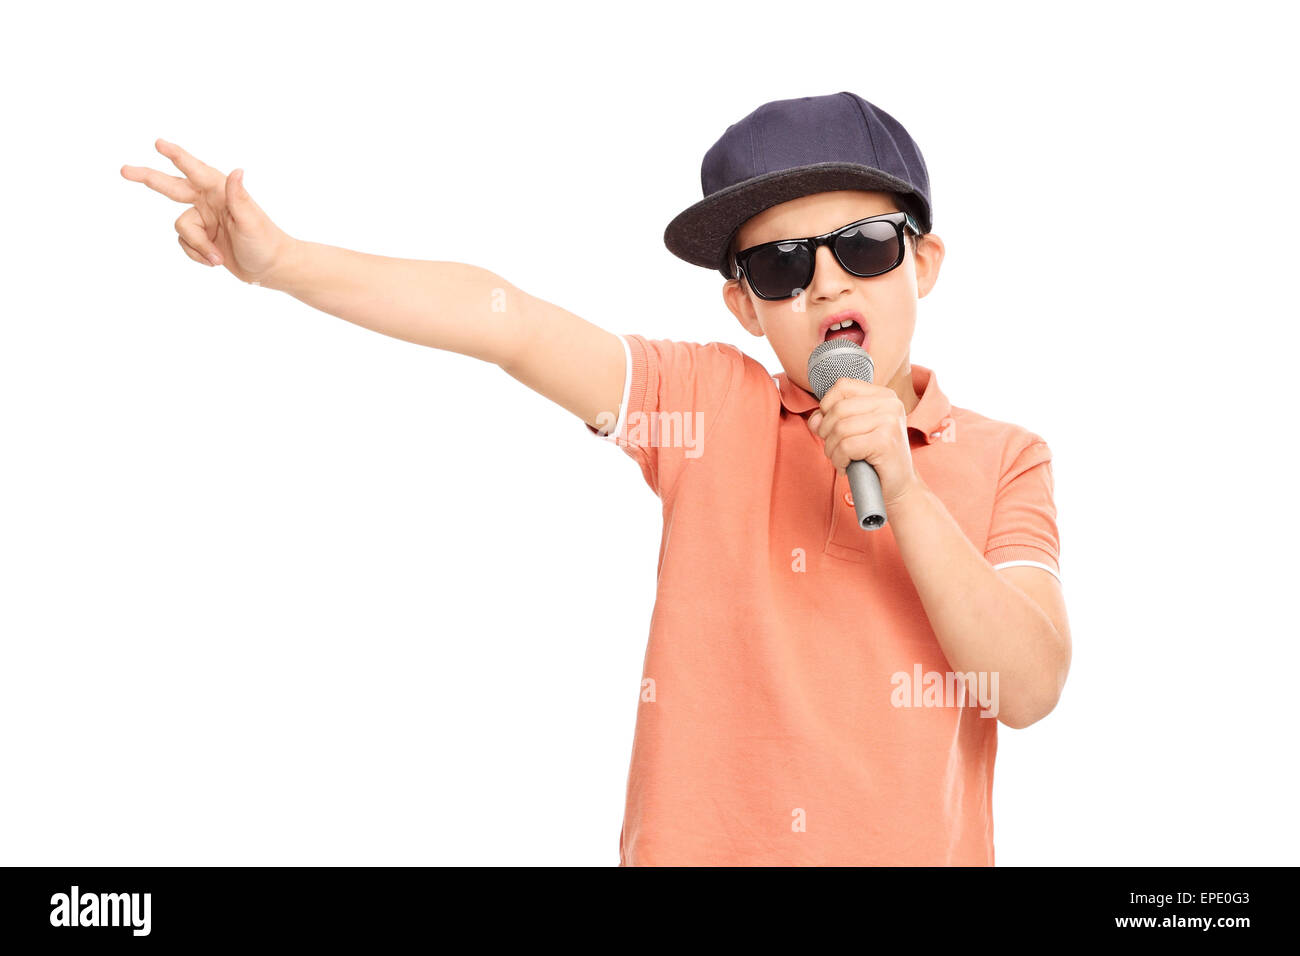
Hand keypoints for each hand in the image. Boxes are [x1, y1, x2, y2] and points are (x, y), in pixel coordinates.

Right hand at [120, 139, 295, 285]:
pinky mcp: (201, 236)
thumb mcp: (251, 222)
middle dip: (148, 178)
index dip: (176, 156)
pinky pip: (185, 244)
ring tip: (219, 258)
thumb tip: (237, 171)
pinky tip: (216, 260)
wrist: (270, 268)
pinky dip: (198, 254)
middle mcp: (209, 201)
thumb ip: (239, 197)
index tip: (158, 143)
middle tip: (124, 170)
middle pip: (171, 187)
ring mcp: (204, 219)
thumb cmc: (265, 243)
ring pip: (181, 228)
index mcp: (221, 191)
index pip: (195, 170)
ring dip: (197, 246)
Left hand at [807, 378, 920, 508]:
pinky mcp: (885, 442)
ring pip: (839, 429)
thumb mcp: (854, 431)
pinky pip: (846, 447)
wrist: (900, 486)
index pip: (842, 386)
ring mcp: (889, 422)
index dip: (827, 407)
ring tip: (842, 459)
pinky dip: (839, 460)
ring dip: (832, 450)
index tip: (832, 427)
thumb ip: (831, 419)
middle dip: (827, 433)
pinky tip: (847, 467)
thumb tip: (815, 419)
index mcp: (884, 395)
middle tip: (835, 449)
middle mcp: (890, 404)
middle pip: (837, 409)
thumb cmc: (875, 458)